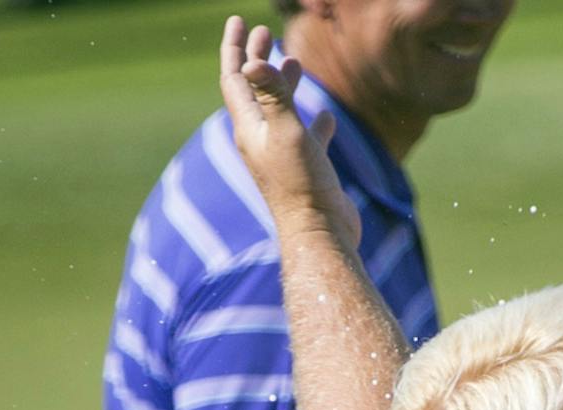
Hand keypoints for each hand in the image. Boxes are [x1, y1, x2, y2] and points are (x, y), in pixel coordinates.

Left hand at [217, 15, 360, 245]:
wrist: (321, 235)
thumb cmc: (302, 185)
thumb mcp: (286, 133)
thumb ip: (272, 96)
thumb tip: (251, 62)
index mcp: (250, 128)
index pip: (235, 78)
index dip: (235, 47)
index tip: (240, 21)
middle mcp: (262, 140)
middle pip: (254, 90)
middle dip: (258, 59)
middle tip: (265, 32)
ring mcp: (284, 157)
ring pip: (281, 111)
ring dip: (285, 85)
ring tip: (294, 63)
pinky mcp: (308, 172)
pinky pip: (308, 139)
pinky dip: (316, 122)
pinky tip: (328, 116)